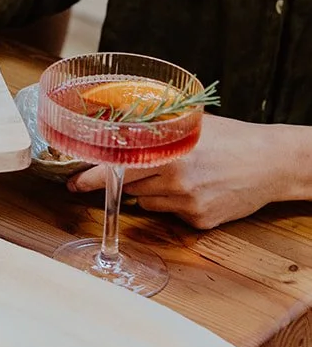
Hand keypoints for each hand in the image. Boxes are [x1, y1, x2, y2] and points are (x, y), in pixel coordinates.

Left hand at [69, 114, 290, 230]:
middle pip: (129, 188)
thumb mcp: (192, 125)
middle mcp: (177, 181)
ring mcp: (188, 204)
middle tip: (109, 177)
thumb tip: (118, 127)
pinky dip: (172, 202)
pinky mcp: (199, 221)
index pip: (119, 168)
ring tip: (175, 174)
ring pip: (147, 202)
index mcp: (172, 153)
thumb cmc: (232, 139)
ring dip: (149, 190)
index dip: (93, 177)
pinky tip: (193, 188)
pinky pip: (169, 213)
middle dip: (119, 183)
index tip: (73, 183)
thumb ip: (156, 129)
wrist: (273, 164)